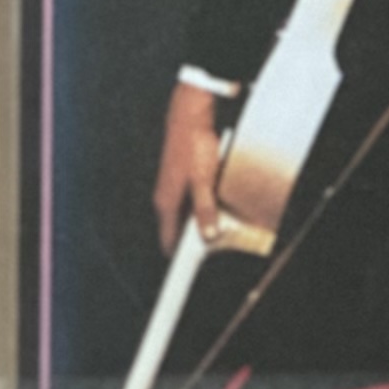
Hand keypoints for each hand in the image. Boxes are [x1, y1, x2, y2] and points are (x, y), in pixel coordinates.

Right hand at [154, 81, 225, 252]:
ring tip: (222, 221)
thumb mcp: (204, 182)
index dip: (178, 260)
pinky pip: (193, 202)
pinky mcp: (183, 179)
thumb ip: (205, 210)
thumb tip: (207, 235)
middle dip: (197, 241)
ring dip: (204, 221)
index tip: (185, 274)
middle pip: (180, 231)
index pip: (168, 242)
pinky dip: (206, 207)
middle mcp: (166, 198)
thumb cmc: (194, 145)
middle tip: (216, 246)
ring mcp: (174, 188)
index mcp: (166, 203)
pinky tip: (221, 201)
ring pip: (188, 216)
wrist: (190, 114)